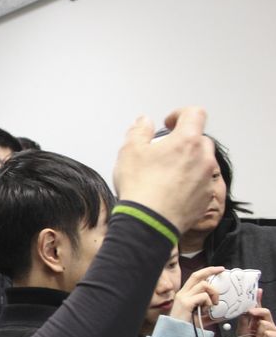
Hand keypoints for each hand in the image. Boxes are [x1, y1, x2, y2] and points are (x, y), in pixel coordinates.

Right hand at [113, 107, 216, 233]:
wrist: (149, 223)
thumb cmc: (140, 188)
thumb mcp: (129, 151)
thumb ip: (139, 130)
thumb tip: (144, 122)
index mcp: (187, 141)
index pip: (194, 113)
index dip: (180, 114)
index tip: (169, 123)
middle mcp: (203, 158)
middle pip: (199, 139)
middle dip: (183, 142)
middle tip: (163, 152)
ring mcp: (206, 180)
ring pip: (201, 163)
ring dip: (187, 163)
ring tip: (165, 175)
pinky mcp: (205, 199)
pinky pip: (200, 184)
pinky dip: (188, 184)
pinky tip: (170, 192)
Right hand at [169, 266, 222, 324]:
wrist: (177, 335)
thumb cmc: (187, 326)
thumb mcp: (200, 315)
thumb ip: (209, 310)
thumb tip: (223, 309)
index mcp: (185, 294)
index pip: (195, 277)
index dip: (207, 271)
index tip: (218, 269)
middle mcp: (183, 293)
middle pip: (197, 275)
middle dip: (211, 270)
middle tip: (222, 270)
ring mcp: (183, 297)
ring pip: (203, 285)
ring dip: (213, 294)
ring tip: (213, 304)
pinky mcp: (186, 303)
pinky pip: (203, 296)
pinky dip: (208, 303)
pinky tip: (206, 310)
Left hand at [236, 291, 275, 336]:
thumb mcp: (241, 333)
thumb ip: (244, 321)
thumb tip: (247, 310)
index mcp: (255, 323)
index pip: (257, 309)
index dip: (258, 299)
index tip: (258, 290)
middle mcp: (265, 325)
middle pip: (264, 312)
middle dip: (257, 311)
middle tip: (251, 312)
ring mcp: (273, 332)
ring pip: (265, 323)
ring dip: (258, 334)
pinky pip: (271, 333)